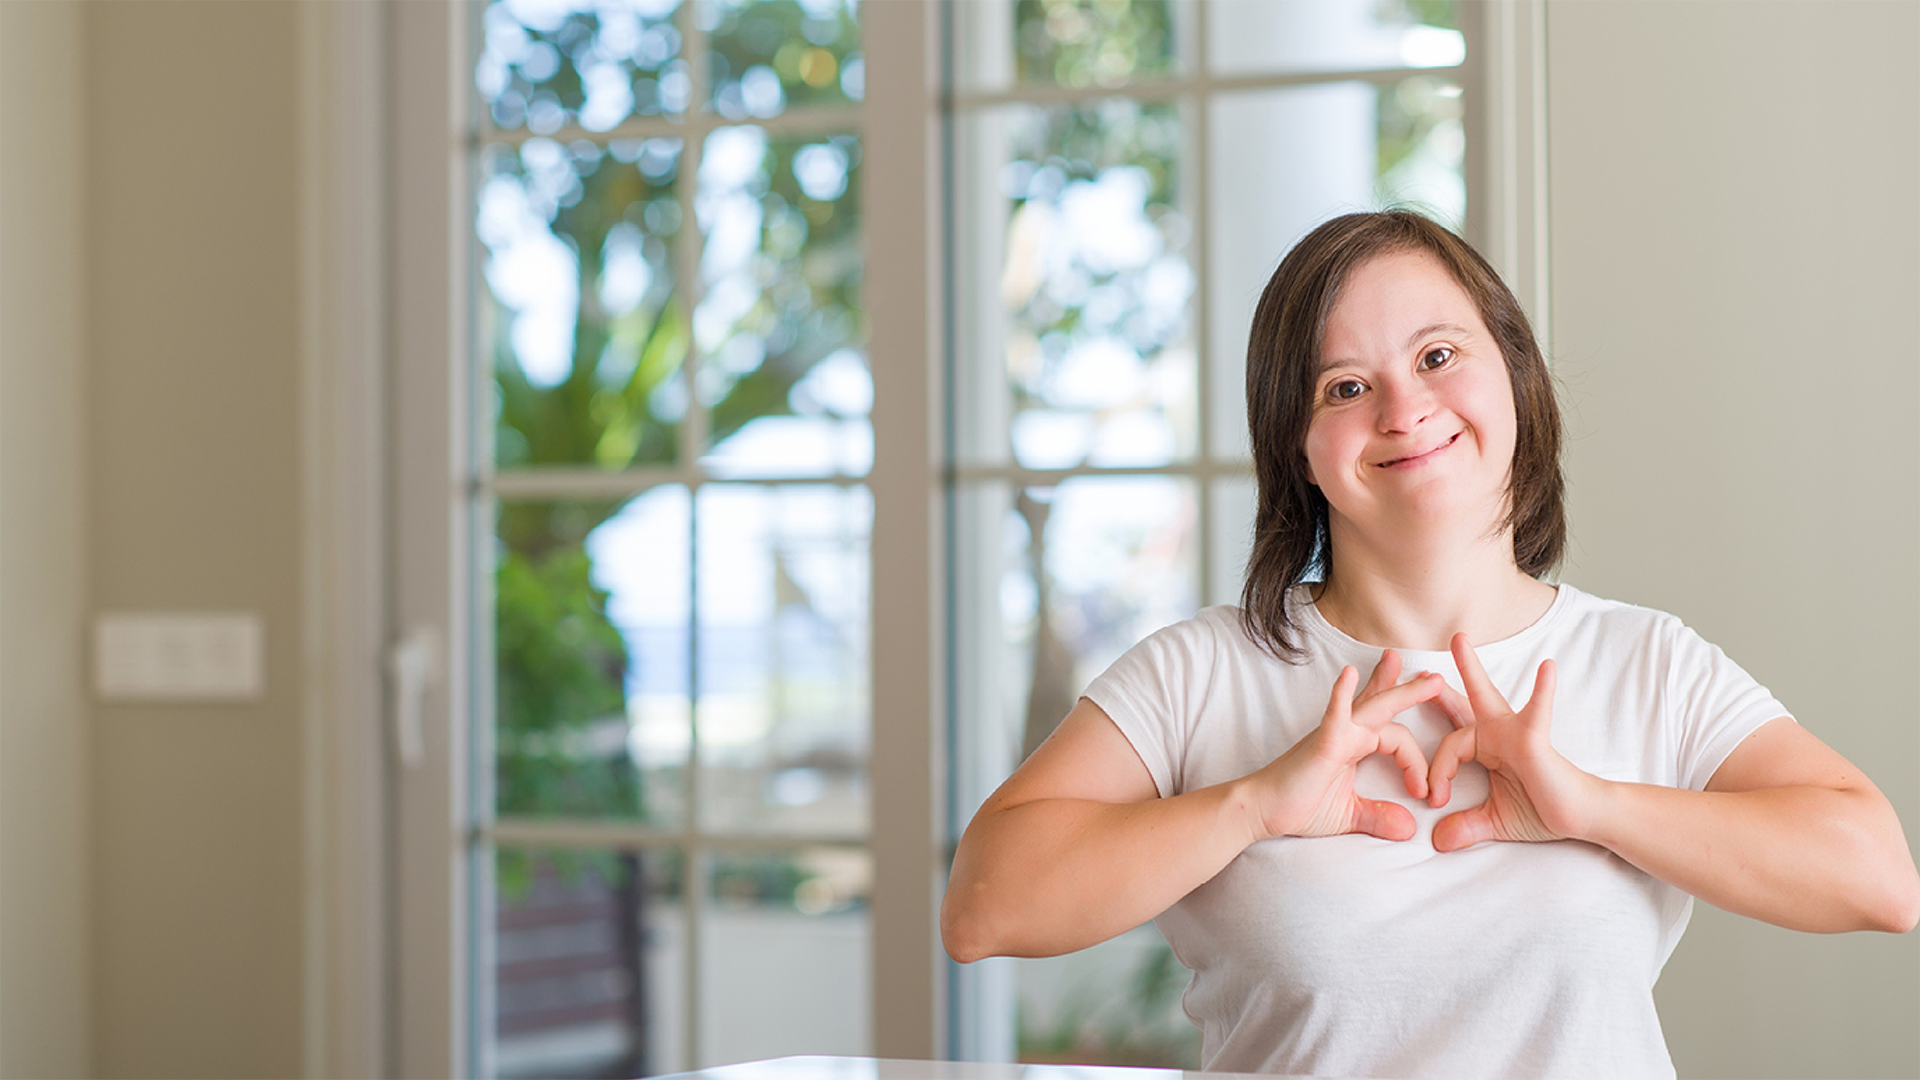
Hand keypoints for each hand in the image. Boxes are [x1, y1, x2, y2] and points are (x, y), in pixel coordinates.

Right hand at [1249, 650, 1443, 842]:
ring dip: (1400, 690)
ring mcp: (1335, 734)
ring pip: (1374, 707)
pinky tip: (1349, 673)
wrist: (1261, 810)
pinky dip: (1342, 694)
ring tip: (1430, 678)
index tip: (1422, 792)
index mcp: (1355, 746)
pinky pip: (1335, 714)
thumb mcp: (1349, 814)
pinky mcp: (1322, 743)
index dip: (1415, 763)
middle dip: (1412, 692)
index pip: (1396, 739)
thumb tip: (1409, 828)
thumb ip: (1378, 816)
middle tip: (1438, 678)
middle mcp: (1347, 734)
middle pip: (1386, 707)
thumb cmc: (1297, 807)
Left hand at [1427, 634, 1599, 850]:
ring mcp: (1515, 731)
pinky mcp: (1534, 738)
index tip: (1434, 799)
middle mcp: (1496, 733)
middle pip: (1460, 703)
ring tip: (1458, 641)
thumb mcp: (1494, 820)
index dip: (1436, 773)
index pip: (1447, 747)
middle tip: (1413, 659)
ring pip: (1485, 698)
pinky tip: (1547, 668)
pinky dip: (1542, 692)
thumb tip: (1438, 843)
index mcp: (1485, 747)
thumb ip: (1465, 827)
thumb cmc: (1542, 810)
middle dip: (1438, 682)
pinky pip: (1537, 712)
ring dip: (1472, 669)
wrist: (1579, 817)